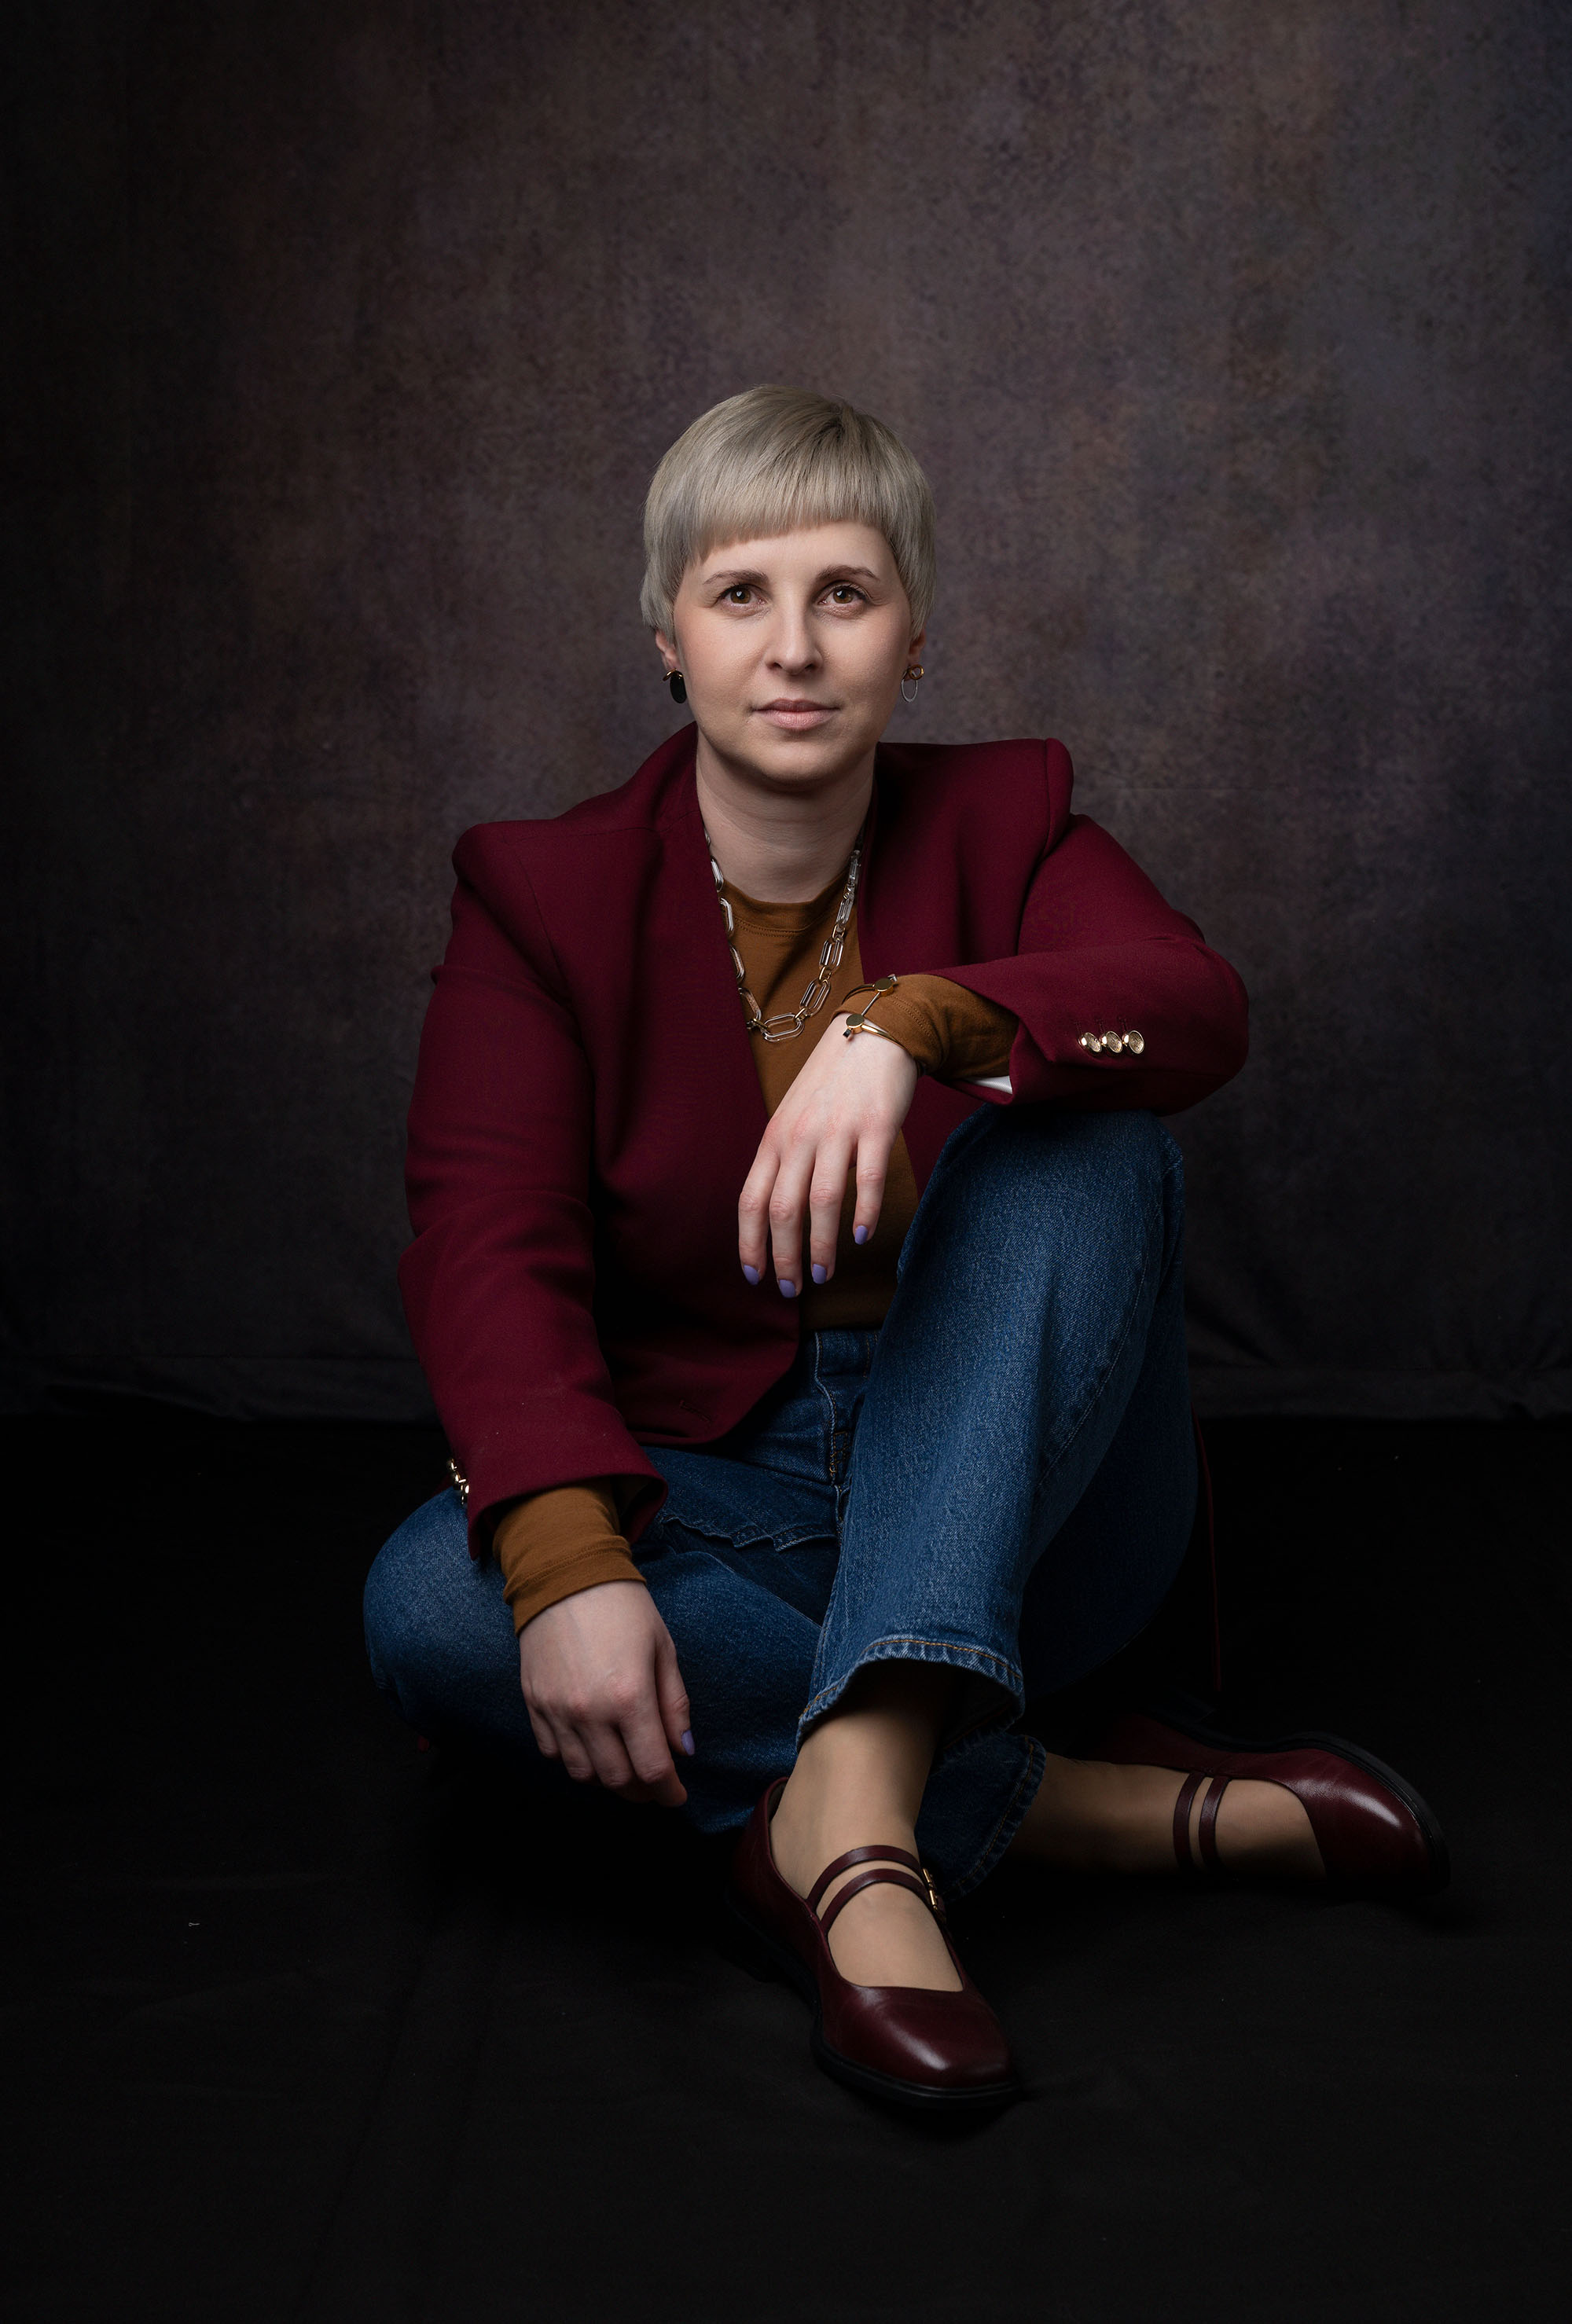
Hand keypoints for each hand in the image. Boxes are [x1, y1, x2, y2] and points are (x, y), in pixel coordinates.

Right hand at [518, 1580, 692, 1805]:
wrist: (565, 1576)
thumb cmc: (623, 1607)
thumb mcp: (663, 1648)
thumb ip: (674, 1704)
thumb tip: (683, 1751)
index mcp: (629, 1696)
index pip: (652, 1769)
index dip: (668, 1791)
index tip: (677, 1796)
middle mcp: (590, 1712)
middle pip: (618, 1780)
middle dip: (642, 1792)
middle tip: (655, 1786)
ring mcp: (557, 1710)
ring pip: (583, 1774)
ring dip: (608, 1780)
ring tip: (625, 1767)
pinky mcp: (533, 1704)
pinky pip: (553, 1753)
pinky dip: (575, 1761)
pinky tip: (592, 1748)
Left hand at [738, 1018, 918, 1292]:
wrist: (873, 1036)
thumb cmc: (831, 1085)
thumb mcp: (793, 1118)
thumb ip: (783, 1160)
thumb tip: (775, 1215)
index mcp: (775, 1139)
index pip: (751, 1200)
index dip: (750, 1242)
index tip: (755, 1275)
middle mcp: (799, 1137)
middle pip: (782, 1209)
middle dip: (784, 1257)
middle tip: (792, 1289)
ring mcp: (836, 1131)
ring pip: (821, 1201)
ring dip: (821, 1246)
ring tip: (824, 1274)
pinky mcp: (875, 1126)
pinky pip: (866, 1178)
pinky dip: (862, 1213)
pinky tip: (862, 1236)